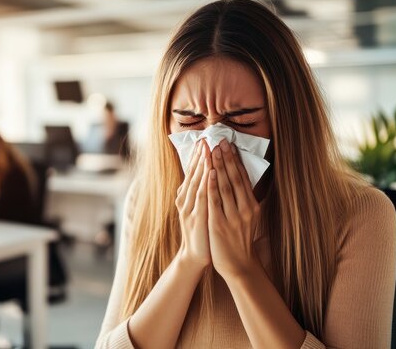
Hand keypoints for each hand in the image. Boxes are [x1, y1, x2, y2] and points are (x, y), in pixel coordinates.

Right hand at [175, 140, 211, 267]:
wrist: (195, 256)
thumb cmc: (202, 231)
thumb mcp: (200, 208)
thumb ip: (202, 192)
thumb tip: (209, 174)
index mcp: (186, 197)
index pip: (192, 172)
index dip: (197, 156)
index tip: (204, 140)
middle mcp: (184, 200)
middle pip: (192, 174)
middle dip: (200, 156)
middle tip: (205, 139)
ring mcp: (188, 208)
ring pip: (196, 182)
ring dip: (203, 165)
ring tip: (208, 149)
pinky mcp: (196, 218)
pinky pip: (202, 197)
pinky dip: (206, 183)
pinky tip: (210, 172)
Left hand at [208, 139, 260, 279]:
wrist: (238, 265)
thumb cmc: (240, 240)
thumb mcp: (247, 218)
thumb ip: (244, 200)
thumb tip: (240, 179)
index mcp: (251, 205)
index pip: (243, 178)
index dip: (235, 160)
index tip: (229, 144)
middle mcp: (244, 208)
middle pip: (234, 178)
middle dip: (227, 158)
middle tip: (220, 140)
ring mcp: (233, 216)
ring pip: (224, 186)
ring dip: (218, 166)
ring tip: (213, 150)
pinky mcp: (220, 224)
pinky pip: (215, 201)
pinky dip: (212, 186)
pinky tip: (208, 173)